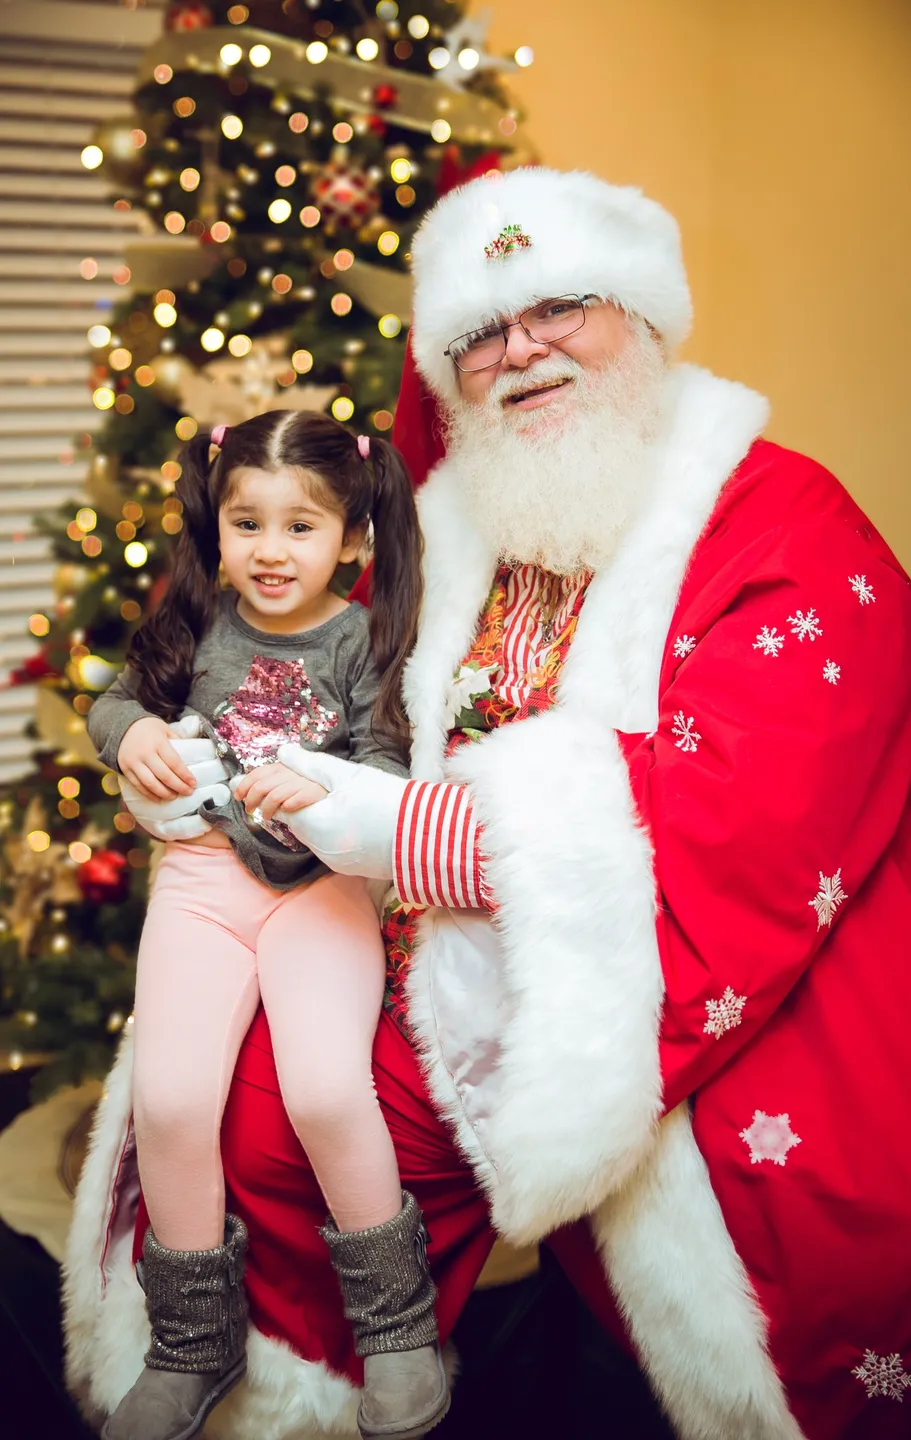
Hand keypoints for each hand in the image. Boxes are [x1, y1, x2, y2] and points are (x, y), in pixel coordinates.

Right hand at [117, 716, 195, 800]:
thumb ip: (177, 741)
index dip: (184, 775)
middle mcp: (145, 753)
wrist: (122, 726)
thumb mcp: (165, 729)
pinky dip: (149, 794)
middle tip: (188, 792)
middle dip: (178, 786)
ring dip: (164, 793)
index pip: (174, 762)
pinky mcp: (125, 769)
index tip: (193, 783)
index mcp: (158, 742)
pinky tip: (158, 799)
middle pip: (164, 775)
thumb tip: (192, 755)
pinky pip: (138, 785)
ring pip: (150, 783)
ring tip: (174, 796)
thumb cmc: (148, 728)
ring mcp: (133, 762)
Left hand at [233, 763, 327, 821]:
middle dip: (251, 801)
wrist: (332, 795)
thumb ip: (263, 784)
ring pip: (274, 796)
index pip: (257, 773)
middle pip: (262, 786)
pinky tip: (287, 810)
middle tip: (250, 811)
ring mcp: (303, 782)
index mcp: (282, 766)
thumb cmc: (303, 790)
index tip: (238, 797)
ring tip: (268, 817)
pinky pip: (294, 801)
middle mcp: (291, 771)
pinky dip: (287, 807)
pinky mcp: (314, 793)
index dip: (244, 785)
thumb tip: (236, 784)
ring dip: (267, 810)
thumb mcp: (282, 784)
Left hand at [274, 746, 405, 879]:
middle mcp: (320, 850)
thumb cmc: (387, 799)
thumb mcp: (345, 775)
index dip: (277, 789)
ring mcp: (336, 862)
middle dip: (296, 802)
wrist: (426, 833)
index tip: (278, 779)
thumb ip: (309, 764)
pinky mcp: (351, 868)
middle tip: (308, 784)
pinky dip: (331, 830)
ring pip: (313, 834)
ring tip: (336, 799)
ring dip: (315, 816)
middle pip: (295, 821)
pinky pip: (330, 845)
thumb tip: (281, 752)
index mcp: (314, 826)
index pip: (279, 806)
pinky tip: (348, 816)